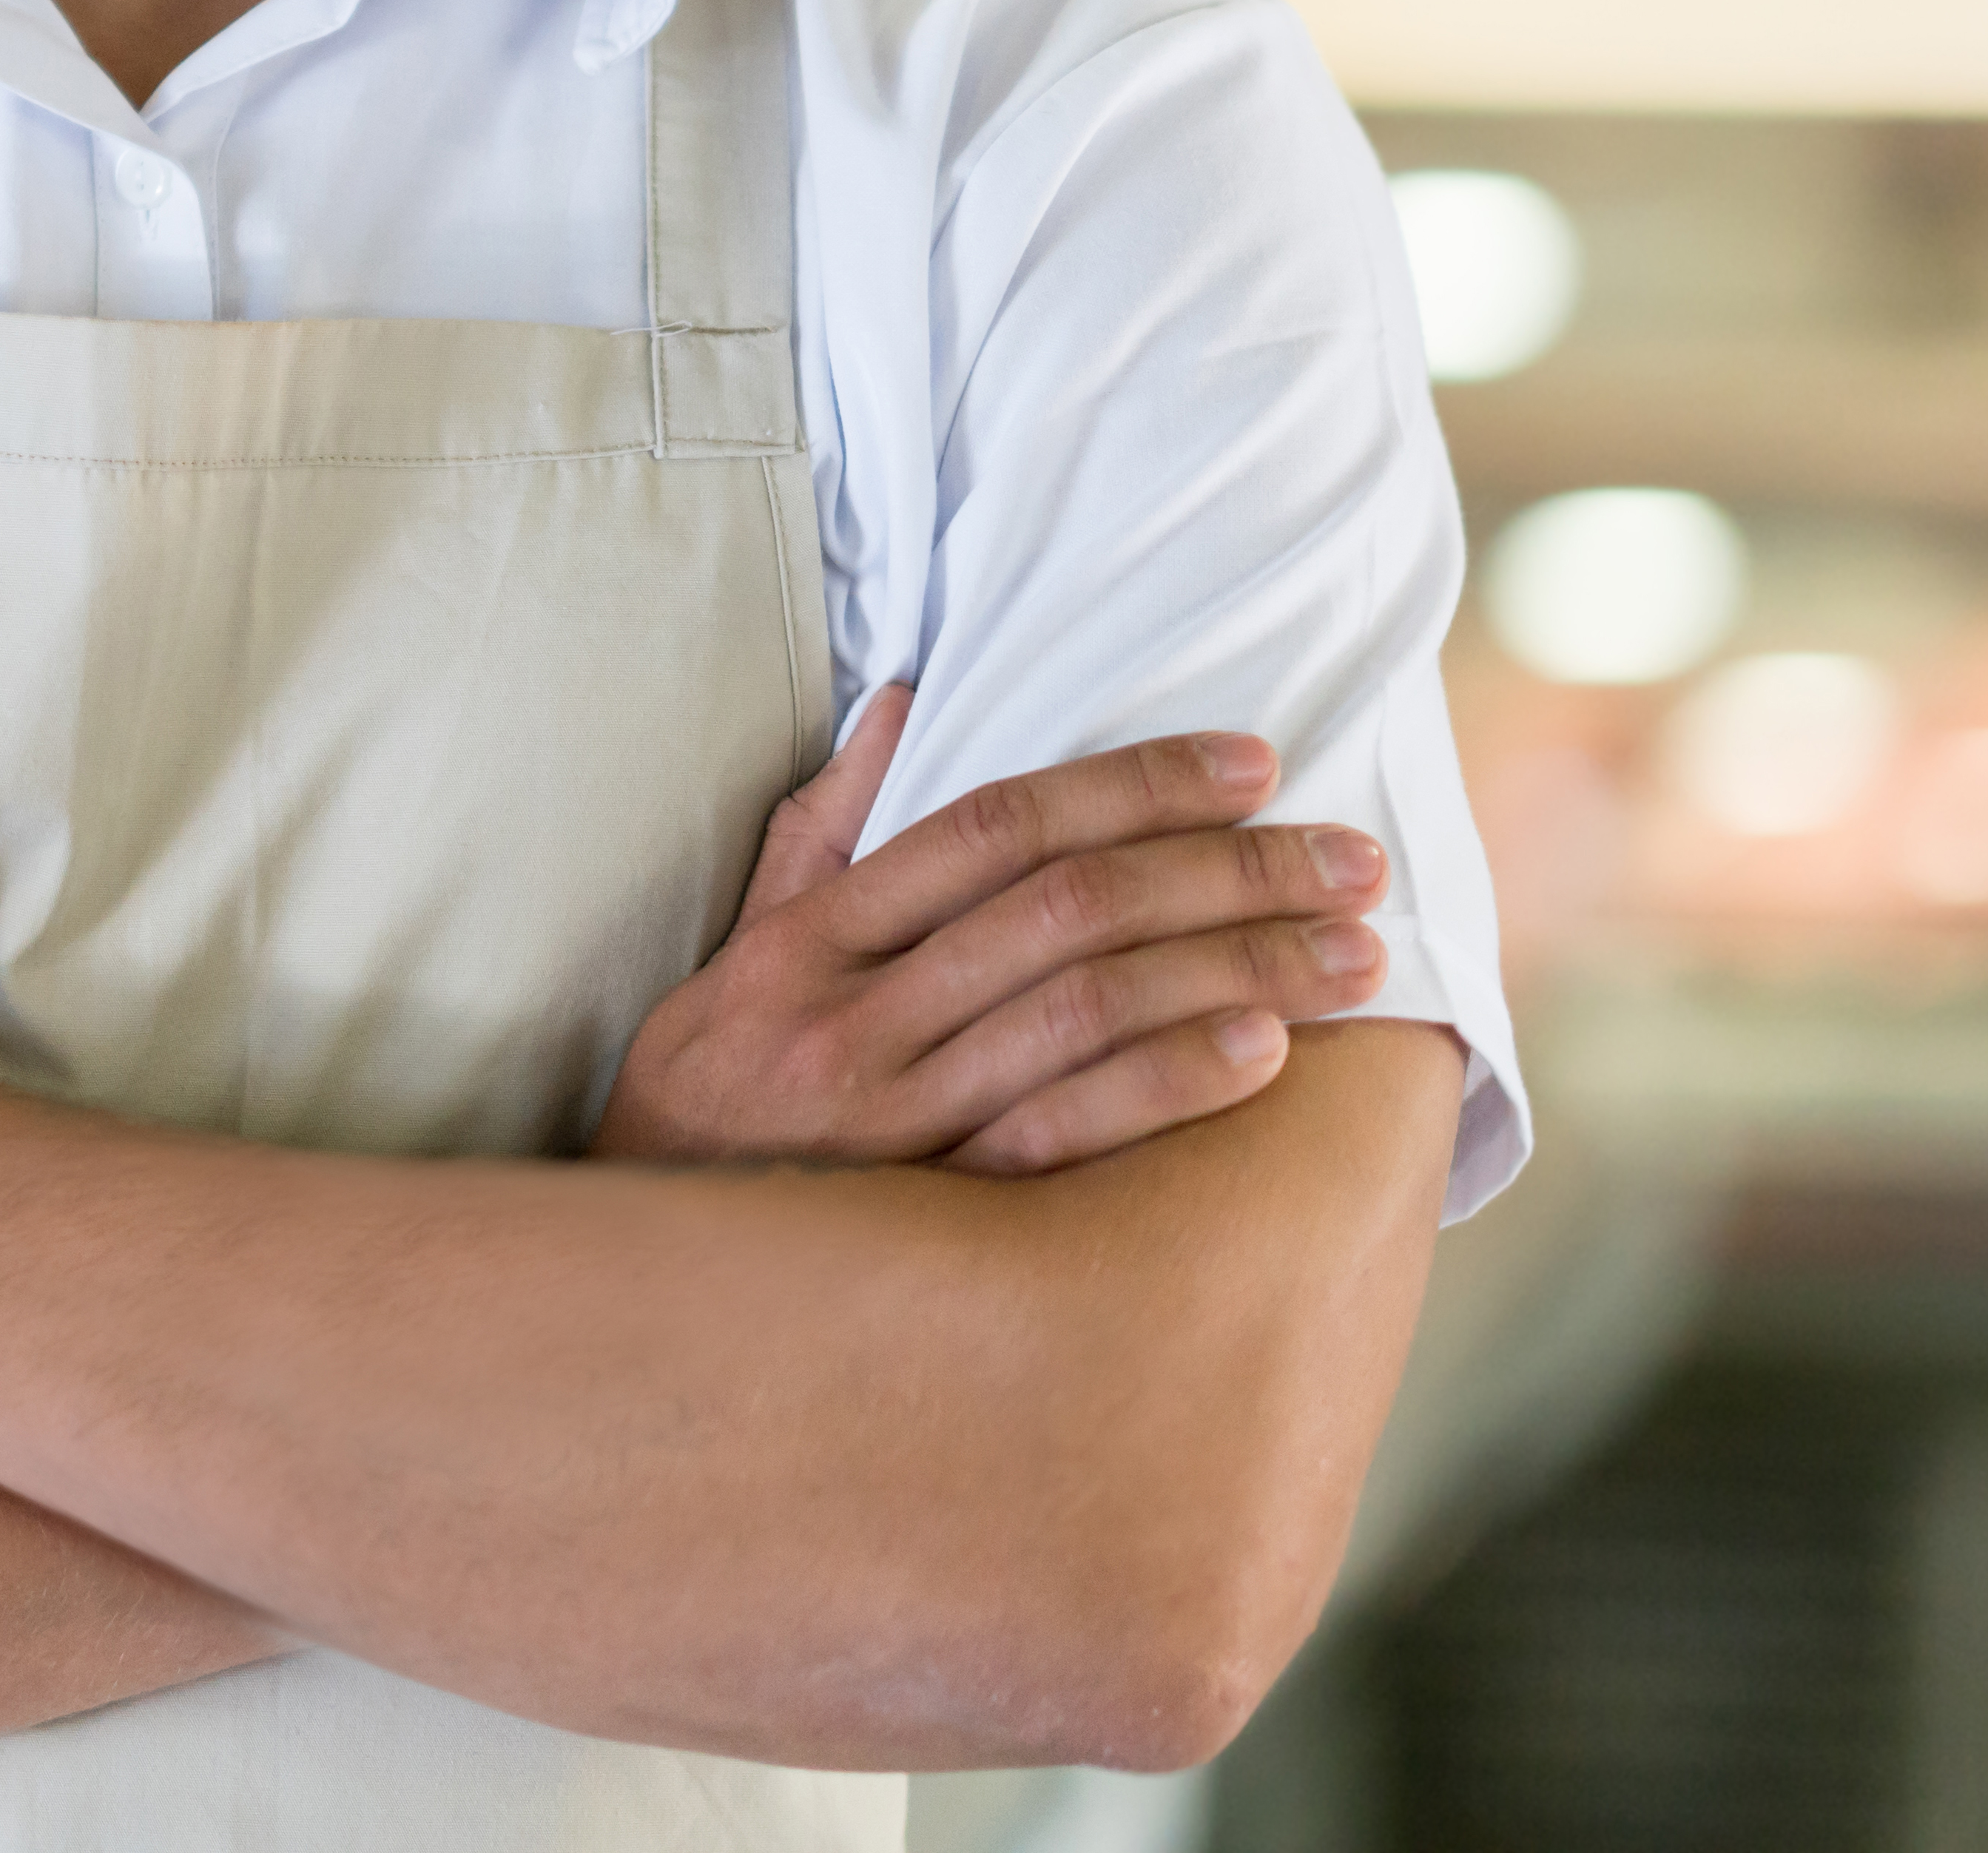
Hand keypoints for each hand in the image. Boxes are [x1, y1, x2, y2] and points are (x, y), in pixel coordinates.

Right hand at [594, 689, 1392, 1177]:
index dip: (1129, 782)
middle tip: (1352, 856)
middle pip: (1068, 910)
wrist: (635, 1283)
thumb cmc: (704, 1101)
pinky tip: (1262, 1056)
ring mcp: (894, 1120)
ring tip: (1352, 952)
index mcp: (813, 940)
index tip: (1251, 762)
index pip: (993, 827)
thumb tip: (906, 704)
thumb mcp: (740, 955)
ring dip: (1235, 970)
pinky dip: (1166, 1086)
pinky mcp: (931, 1217)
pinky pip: (1064, 1138)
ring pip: (1086, 1012)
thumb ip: (824, 832)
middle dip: (1227, 871)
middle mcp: (856, 1016)